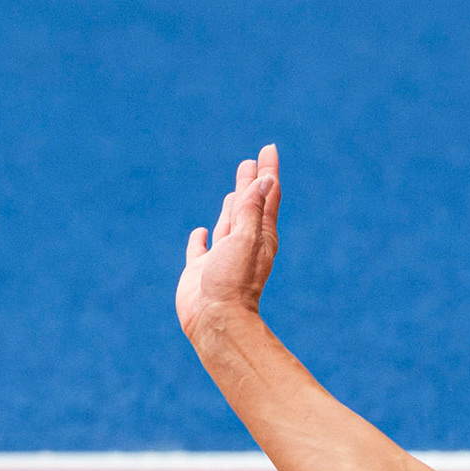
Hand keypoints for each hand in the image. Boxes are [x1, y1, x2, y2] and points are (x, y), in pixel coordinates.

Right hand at [177, 144, 280, 338]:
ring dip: (231, 207)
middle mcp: (242, 245)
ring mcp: (221, 259)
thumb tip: (265, 180)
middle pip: (248, 206)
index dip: (267, 172)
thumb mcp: (245, 239)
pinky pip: (201, 250)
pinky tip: (202, 232)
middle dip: (250, 183)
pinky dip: (202, 239)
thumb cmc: (233, 281)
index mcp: (259, 237)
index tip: (269, 148)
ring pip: (227, 224)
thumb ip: (251, 209)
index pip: (265, 196)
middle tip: (251, 162)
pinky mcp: (200, 272)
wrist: (215, 322)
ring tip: (234, 192)